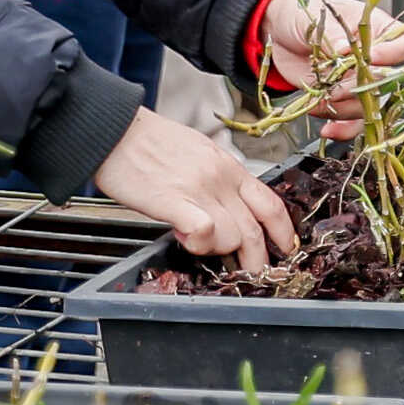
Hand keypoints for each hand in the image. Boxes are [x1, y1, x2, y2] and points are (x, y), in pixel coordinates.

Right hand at [97, 110, 297, 275]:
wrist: (118, 131)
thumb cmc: (153, 142)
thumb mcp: (201, 153)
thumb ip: (219, 181)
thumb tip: (229, 208)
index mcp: (229, 167)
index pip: (271, 203)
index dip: (283, 232)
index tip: (285, 248)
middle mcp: (221, 179)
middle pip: (254, 230)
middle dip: (257, 260)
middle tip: (252, 274)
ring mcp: (199, 190)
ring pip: (232, 237)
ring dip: (217, 251)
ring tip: (196, 242)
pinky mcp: (173, 201)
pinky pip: (204, 231)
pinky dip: (198, 244)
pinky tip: (184, 237)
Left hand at [255, 0, 403, 138]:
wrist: (279, 32)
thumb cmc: (304, 14)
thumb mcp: (318, 18)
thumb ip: (333, 33)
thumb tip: (345, 49)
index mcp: (378, 30)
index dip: (392, 55)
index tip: (369, 58)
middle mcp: (374, 59)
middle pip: (387, 82)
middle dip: (360, 89)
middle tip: (336, 86)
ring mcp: (358, 82)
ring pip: (369, 107)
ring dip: (344, 109)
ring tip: (321, 98)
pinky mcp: (341, 100)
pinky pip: (352, 122)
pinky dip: (341, 129)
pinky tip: (328, 128)